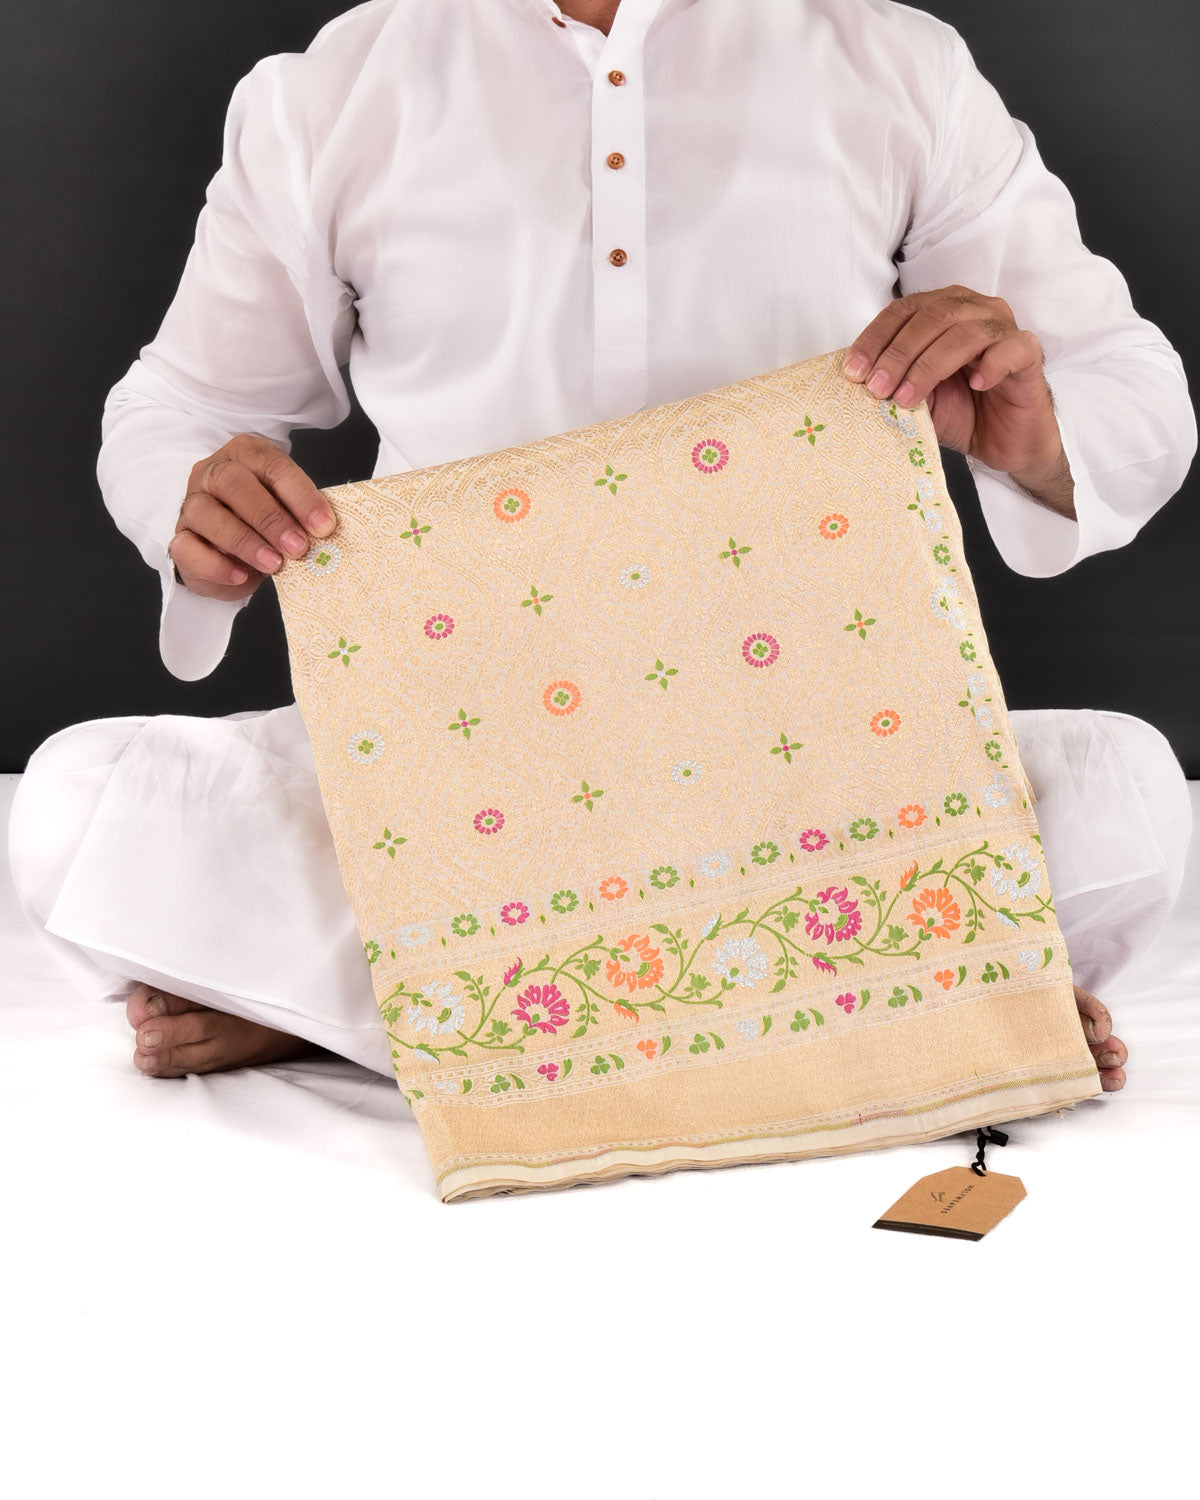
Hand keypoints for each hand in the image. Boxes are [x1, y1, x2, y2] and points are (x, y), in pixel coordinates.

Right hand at [167, 433, 336, 600]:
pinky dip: (215, 564)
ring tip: (274, 564)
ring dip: (244, 541)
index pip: (271, 465)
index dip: (299, 496)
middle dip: (270, 517)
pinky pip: (186, 547)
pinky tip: (241, 575)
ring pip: (205, 513)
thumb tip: (326, 532)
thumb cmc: (266, 522)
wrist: (231, 549)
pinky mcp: (180, 538)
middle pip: (232, 483)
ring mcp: (192, 504)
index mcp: (246, 455)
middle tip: (298, 547)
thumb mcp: (289, 511)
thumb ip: (302, 515)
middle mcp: (213, 473)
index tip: (324, 525)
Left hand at [841, 285, 1067, 490]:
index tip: (853, 372)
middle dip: (898, 353)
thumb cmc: (963, 411)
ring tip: (908, 397)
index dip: (875, 338)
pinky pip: (1010, 348)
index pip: (904, 311)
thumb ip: (895, 382)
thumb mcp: (918, 399)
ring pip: (964, 332)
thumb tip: (861, 381)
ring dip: (930, 365)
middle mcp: (973, 310)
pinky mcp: (1028, 352)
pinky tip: (976, 384)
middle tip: (877, 388)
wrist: (1004, 441)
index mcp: (943, 311)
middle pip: (932, 316)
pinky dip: (991, 364)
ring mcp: (1002, 328)